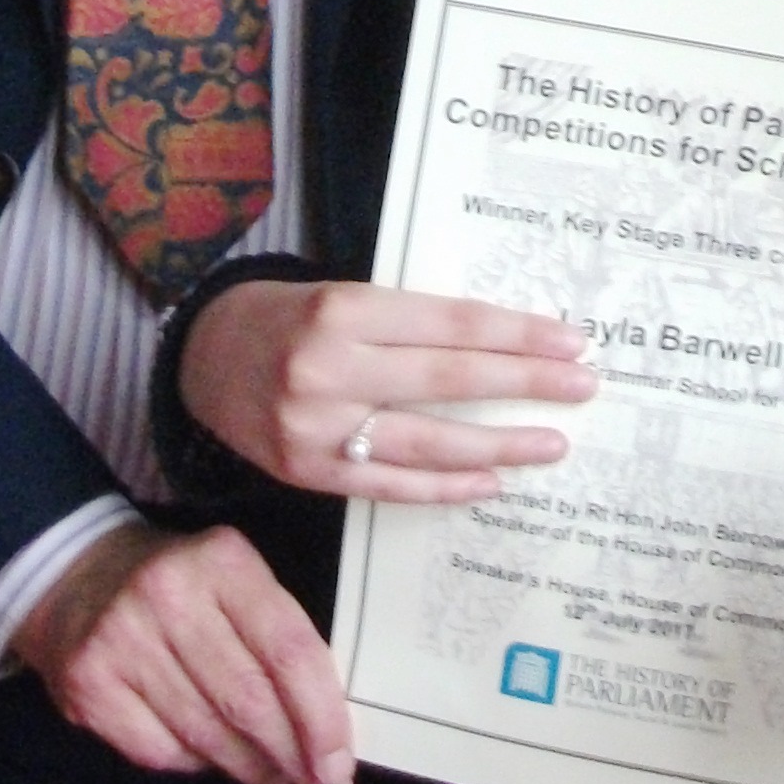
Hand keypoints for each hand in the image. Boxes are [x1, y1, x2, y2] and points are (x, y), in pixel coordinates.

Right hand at [13, 521, 358, 783]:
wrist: (75, 576)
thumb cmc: (183, 589)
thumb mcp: (237, 584)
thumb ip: (281, 642)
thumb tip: (330, 738)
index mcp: (224, 561)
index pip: (289, 651)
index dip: (322, 718)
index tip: (340, 766)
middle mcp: (169, 594)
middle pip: (248, 700)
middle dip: (294, 756)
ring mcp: (121, 640)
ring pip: (206, 734)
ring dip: (250, 767)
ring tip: (272, 775)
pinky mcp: (87, 684)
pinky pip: (160, 752)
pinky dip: (196, 764)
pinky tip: (210, 756)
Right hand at [182, 278, 593, 500]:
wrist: (201, 359)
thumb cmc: (288, 318)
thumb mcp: (344, 296)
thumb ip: (411, 324)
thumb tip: (506, 346)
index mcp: (343, 310)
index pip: (451, 325)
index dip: (517, 335)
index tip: (570, 342)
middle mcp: (329, 369)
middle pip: (448, 380)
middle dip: (525, 384)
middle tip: (583, 387)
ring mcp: (316, 428)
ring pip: (427, 442)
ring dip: (498, 446)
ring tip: (551, 443)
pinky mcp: (307, 474)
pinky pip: (391, 486)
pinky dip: (445, 488)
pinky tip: (489, 482)